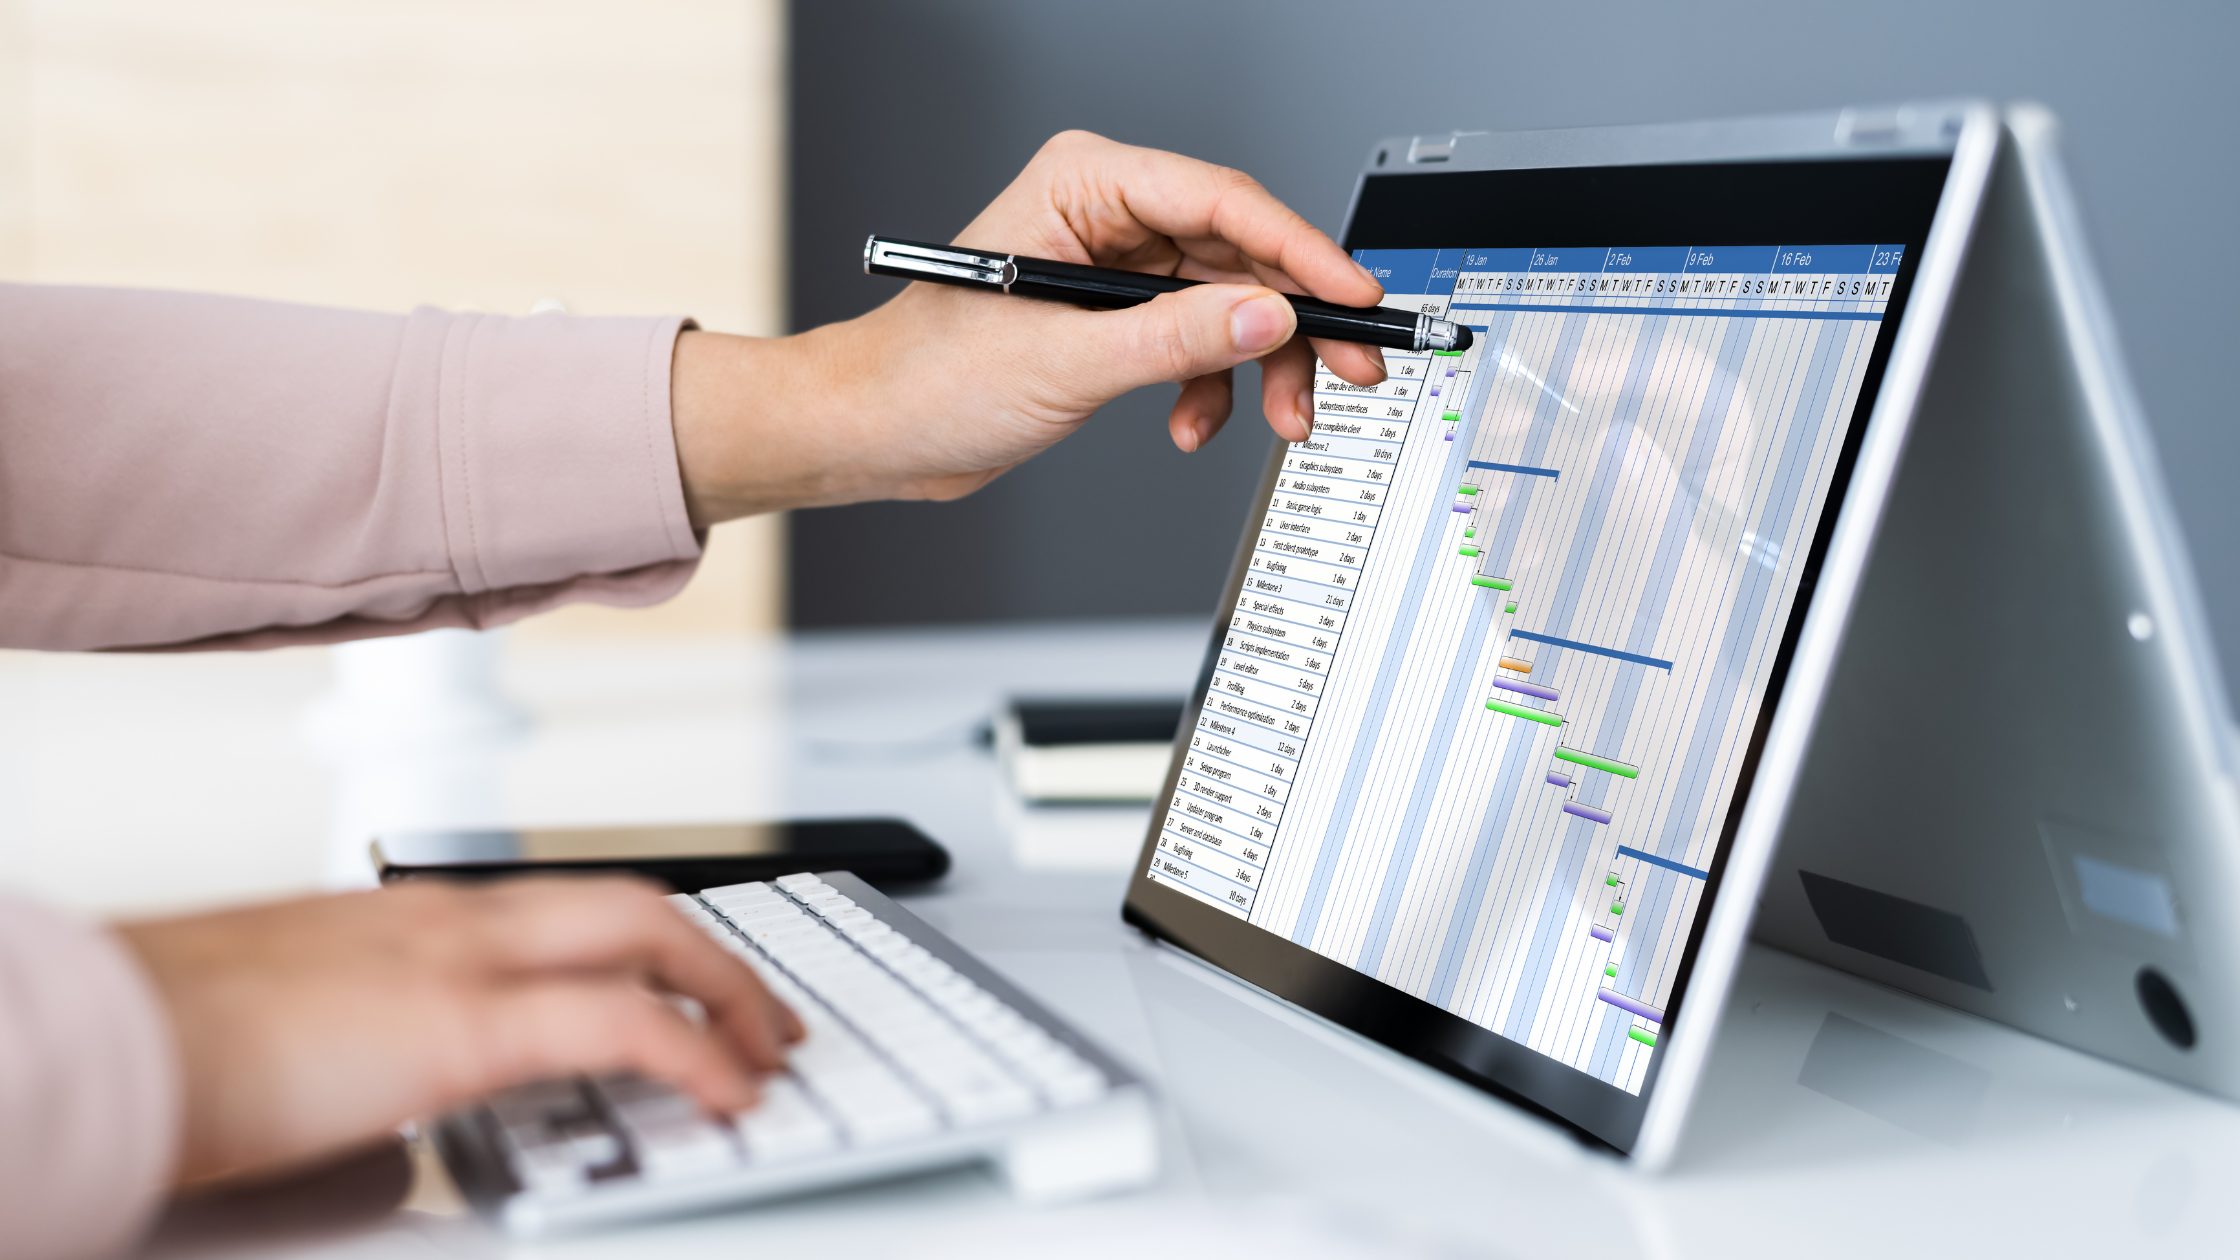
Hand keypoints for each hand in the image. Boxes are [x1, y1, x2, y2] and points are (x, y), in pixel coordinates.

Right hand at [118, 877, 801, 1186]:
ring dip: (721, 988)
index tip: (682, 981)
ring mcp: (455, 956)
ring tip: (764, 1052)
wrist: (96, 1036)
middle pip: (625, 901)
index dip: (640, 939)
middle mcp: (443, 918)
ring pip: (641, 931)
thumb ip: (363, 1053)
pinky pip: (621, 1022)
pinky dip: (693, 1051)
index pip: (556, 905)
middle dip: (711, 956)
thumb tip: (387, 1116)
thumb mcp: (293, 1034)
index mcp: (403, 919)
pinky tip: (726, 1093)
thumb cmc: (169, 1046)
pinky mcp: (457, 1022)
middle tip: (759, 1016)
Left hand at [672, 129, 1387, 523]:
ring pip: (1232, 302)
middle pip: (1241, 252)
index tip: (1353, 295)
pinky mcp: (1118, 315)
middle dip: (1295, 321)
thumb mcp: (1065, 362)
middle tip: (1351, 367)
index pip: (1221, 200)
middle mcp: (1106, 213)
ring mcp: (1116, 265)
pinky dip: (1211, 386)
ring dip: (1260, 366)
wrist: (878, 434)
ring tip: (1279, 417)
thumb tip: (1268, 317)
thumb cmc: (928, 378)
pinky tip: (1192, 423)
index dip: (1300, 251)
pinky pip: (1201, 340)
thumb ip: (1175, 339)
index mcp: (1083, 182)